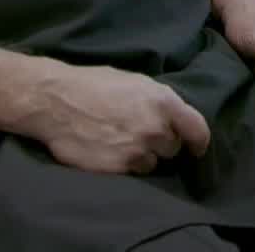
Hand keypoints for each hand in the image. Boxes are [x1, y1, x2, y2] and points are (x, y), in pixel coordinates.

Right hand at [17, 60, 210, 174]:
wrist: (55, 102)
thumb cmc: (93, 85)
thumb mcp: (135, 82)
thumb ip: (159, 102)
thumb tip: (174, 118)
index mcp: (164, 102)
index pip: (197, 129)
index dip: (199, 141)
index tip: (196, 148)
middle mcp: (156, 128)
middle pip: (173, 148)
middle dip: (161, 143)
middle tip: (140, 134)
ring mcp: (137, 150)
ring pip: (153, 163)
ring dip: (143, 156)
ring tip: (121, 142)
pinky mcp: (118, 168)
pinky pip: (132, 173)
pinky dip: (124, 166)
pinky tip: (108, 151)